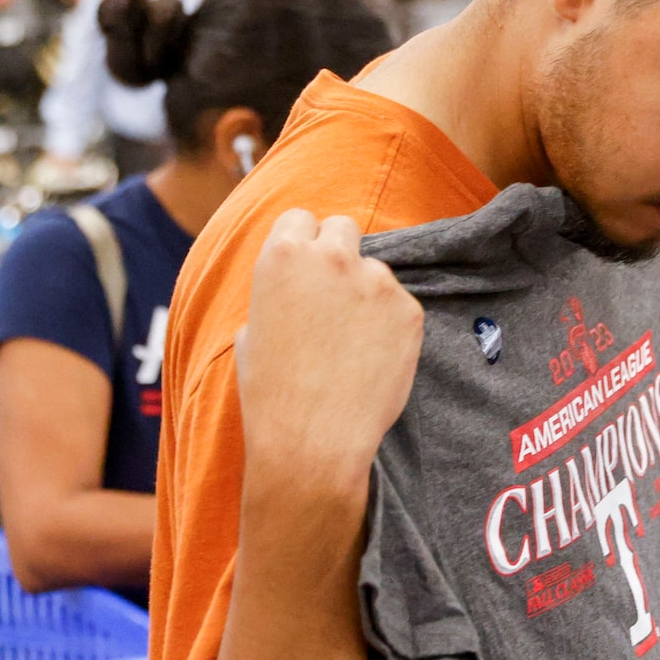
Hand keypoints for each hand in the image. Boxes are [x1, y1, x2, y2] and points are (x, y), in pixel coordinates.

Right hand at [236, 211, 423, 494]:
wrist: (313, 441)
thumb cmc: (272, 394)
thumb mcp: (250, 332)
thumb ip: (277, 294)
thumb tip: (294, 288)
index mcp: (282, 255)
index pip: (300, 219)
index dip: (302, 243)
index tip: (306, 266)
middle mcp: (332, 256)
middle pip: (343, 228)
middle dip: (338, 252)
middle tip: (334, 294)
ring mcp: (376, 281)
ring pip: (375, 270)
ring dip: (366, 293)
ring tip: (351, 343)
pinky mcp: (409, 310)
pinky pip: (399, 305)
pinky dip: (390, 325)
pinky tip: (372, 359)